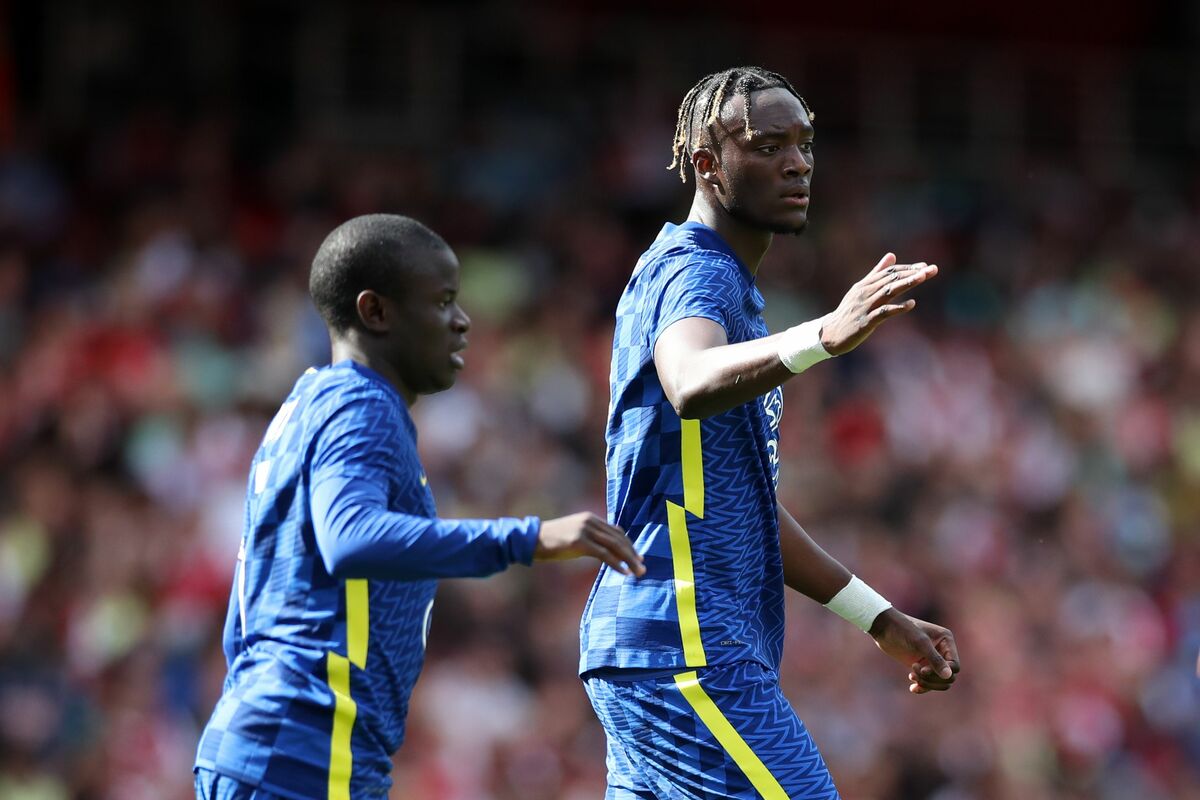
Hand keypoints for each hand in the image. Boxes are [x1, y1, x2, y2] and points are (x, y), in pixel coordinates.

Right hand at [535, 512, 645, 576]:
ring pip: (614, 546)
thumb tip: (605, 552)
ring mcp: (584, 530)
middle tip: (643, 567)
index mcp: (590, 518)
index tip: (638, 557)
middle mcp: (590, 521)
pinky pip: (603, 554)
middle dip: (632, 553)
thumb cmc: (552, 542)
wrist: (532, 540)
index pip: (616, 531)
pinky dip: (616, 564)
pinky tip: (623, 572)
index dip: (629, 544)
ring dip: (629, 560)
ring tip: (638, 572)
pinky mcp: (579, 542)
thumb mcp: (574, 536)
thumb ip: (590, 539)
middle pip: (618, 538)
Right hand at [819, 253, 937, 355]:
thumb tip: (891, 255)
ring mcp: (865, 307)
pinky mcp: (866, 321)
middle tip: (931, 269)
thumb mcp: (861, 290)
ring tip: (922, 277)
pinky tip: (911, 304)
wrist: (830, 335)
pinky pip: (884, 312)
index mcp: (864, 285)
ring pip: (888, 292)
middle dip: (912, 273)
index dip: (907, 268)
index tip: (924, 266)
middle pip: (891, 279)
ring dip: (906, 283)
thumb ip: (876, 273)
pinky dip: (898, 308)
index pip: (889, 272)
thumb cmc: (848, 313)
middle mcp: (865, 293)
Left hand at [868, 608, 959, 693]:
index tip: (923, 670)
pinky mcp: (922, 665)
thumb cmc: (902, 630)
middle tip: (915, 672)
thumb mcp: (920, 643)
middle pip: (948, 677)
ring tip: (912, 676)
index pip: (954, 666)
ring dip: (926, 683)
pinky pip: (929, 682)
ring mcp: (932, 659)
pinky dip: (923, 687)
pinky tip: (913, 688)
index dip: (941, 672)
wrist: (883, 628)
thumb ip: (935, 659)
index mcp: (946, 641)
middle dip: (932, 679)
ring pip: (939, 681)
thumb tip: (949, 676)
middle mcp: (942, 650)